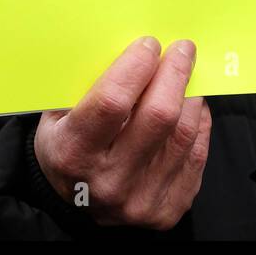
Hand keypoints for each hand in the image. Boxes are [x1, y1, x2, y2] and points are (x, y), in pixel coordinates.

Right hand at [34, 36, 210, 228]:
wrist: (74, 207)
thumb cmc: (68, 149)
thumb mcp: (58, 117)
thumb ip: (88, 86)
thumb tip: (133, 47)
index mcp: (74, 153)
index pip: (112, 101)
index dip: (136, 66)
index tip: (149, 45)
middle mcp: (109, 181)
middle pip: (159, 115)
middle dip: (175, 73)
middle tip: (182, 50)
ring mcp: (142, 199)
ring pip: (183, 132)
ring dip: (190, 95)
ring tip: (185, 77)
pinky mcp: (168, 209)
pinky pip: (197, 153)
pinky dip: (197, 123)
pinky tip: (190, 106)